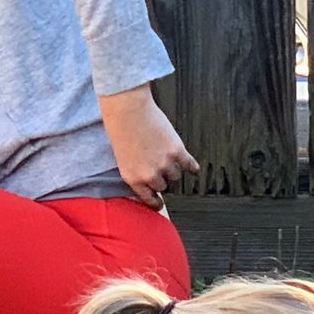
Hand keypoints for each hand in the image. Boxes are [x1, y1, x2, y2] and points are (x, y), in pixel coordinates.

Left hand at [100, 84, 199, 208]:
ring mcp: (164, 164)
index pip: (149, 199)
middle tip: (159, 165)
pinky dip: (192, 167)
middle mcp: (150, 174)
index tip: (160, 205)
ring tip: (167, 155)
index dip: (156, 203)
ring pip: (176, 175)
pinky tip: (193, 168)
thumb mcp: (122, 158)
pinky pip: (189, 165)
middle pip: (164, 186)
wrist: (127, 109)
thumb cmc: (120, 128)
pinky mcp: (177, 151)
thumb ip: (135, 173)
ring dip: (173, 167)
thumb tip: (148, 184)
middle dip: (162, 177)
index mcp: (133, 178)